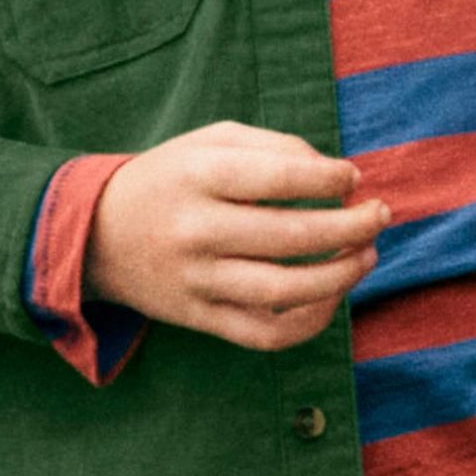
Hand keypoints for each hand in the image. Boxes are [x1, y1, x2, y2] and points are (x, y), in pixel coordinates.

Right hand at [86, 120, 388, 351]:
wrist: (95, 235)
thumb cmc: (170, 179)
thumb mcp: (209, 142)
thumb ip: (274, 146)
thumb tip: (337, 174)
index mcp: (198, 176)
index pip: (281, 177)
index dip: (330, 178)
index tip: (351, 177)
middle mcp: (196, 230)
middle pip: (292, 236)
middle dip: (351, 226)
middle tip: (379, 216)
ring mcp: (198, 281)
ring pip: (286, 291)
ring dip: (341, 275)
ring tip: (367, 254)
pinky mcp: (200, 318)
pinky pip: (267, 333)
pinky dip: (311, 321)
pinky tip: (332, 296)